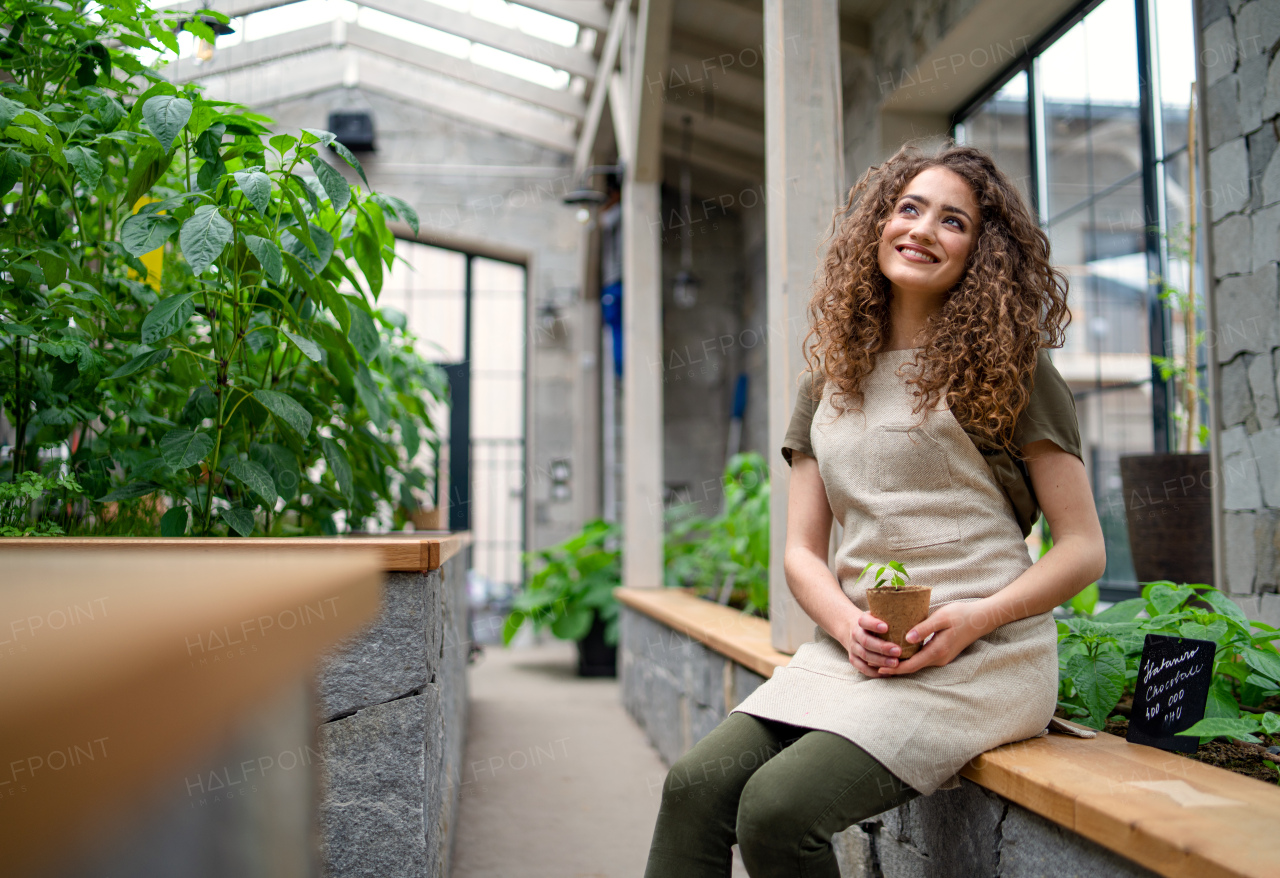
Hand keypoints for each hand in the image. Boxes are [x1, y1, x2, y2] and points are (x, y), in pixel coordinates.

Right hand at [843, 609, 902, 677]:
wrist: (852, 629)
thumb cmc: (873, 623)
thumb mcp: (877, 615)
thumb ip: (889, 617)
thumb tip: (913, 621)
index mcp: (861, 622)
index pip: (864, 622)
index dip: (874, 625)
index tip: (886, 627)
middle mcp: (855, 635)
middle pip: (866, 642)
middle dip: (882, 647)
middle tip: (898, 651)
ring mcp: (853, 648)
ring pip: (865, 656)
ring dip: (881, 661)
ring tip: (896, 663)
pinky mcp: (854, 659)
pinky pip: (863, 668)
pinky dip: (875, 672)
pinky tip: (888, 673)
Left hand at [873, 600, 992, 677]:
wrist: (982, 618)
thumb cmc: (961, 615)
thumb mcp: (941, 618)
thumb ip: (924, 628)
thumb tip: (907, 639)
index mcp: (937, 651)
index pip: (911, 665)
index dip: (894, 668)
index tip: (878, 667)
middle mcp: (939, 659)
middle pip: (912, 667)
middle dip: (893, 667)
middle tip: (873, 663)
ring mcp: (942, 658)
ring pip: (917, 664)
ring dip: (901, 663)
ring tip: (882, 658)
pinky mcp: (942, 653)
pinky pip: (922, 659)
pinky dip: (909, 658)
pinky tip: (899, 651)